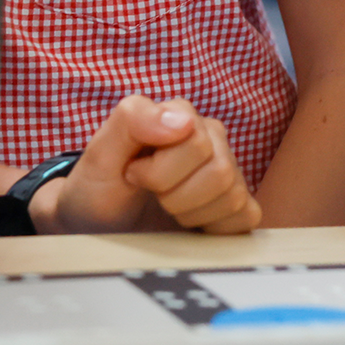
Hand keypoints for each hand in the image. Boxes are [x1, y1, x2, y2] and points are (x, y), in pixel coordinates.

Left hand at [40, 95, 262, 234]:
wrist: (98, 226)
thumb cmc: (99, 187)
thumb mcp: (100, 152)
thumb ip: (133, 120)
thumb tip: (184, 122)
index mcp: (181, 116)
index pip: (197, 143)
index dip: (158, 171)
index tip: (133, 174)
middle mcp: (211, 138)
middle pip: (220, 171)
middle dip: (174, 195)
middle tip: (150, 194)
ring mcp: (228, 171)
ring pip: (232, 195)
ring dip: (190, 212)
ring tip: (166, 207)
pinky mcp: (237, 205)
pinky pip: (247, 216)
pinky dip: (215, 228)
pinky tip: (190, 223)